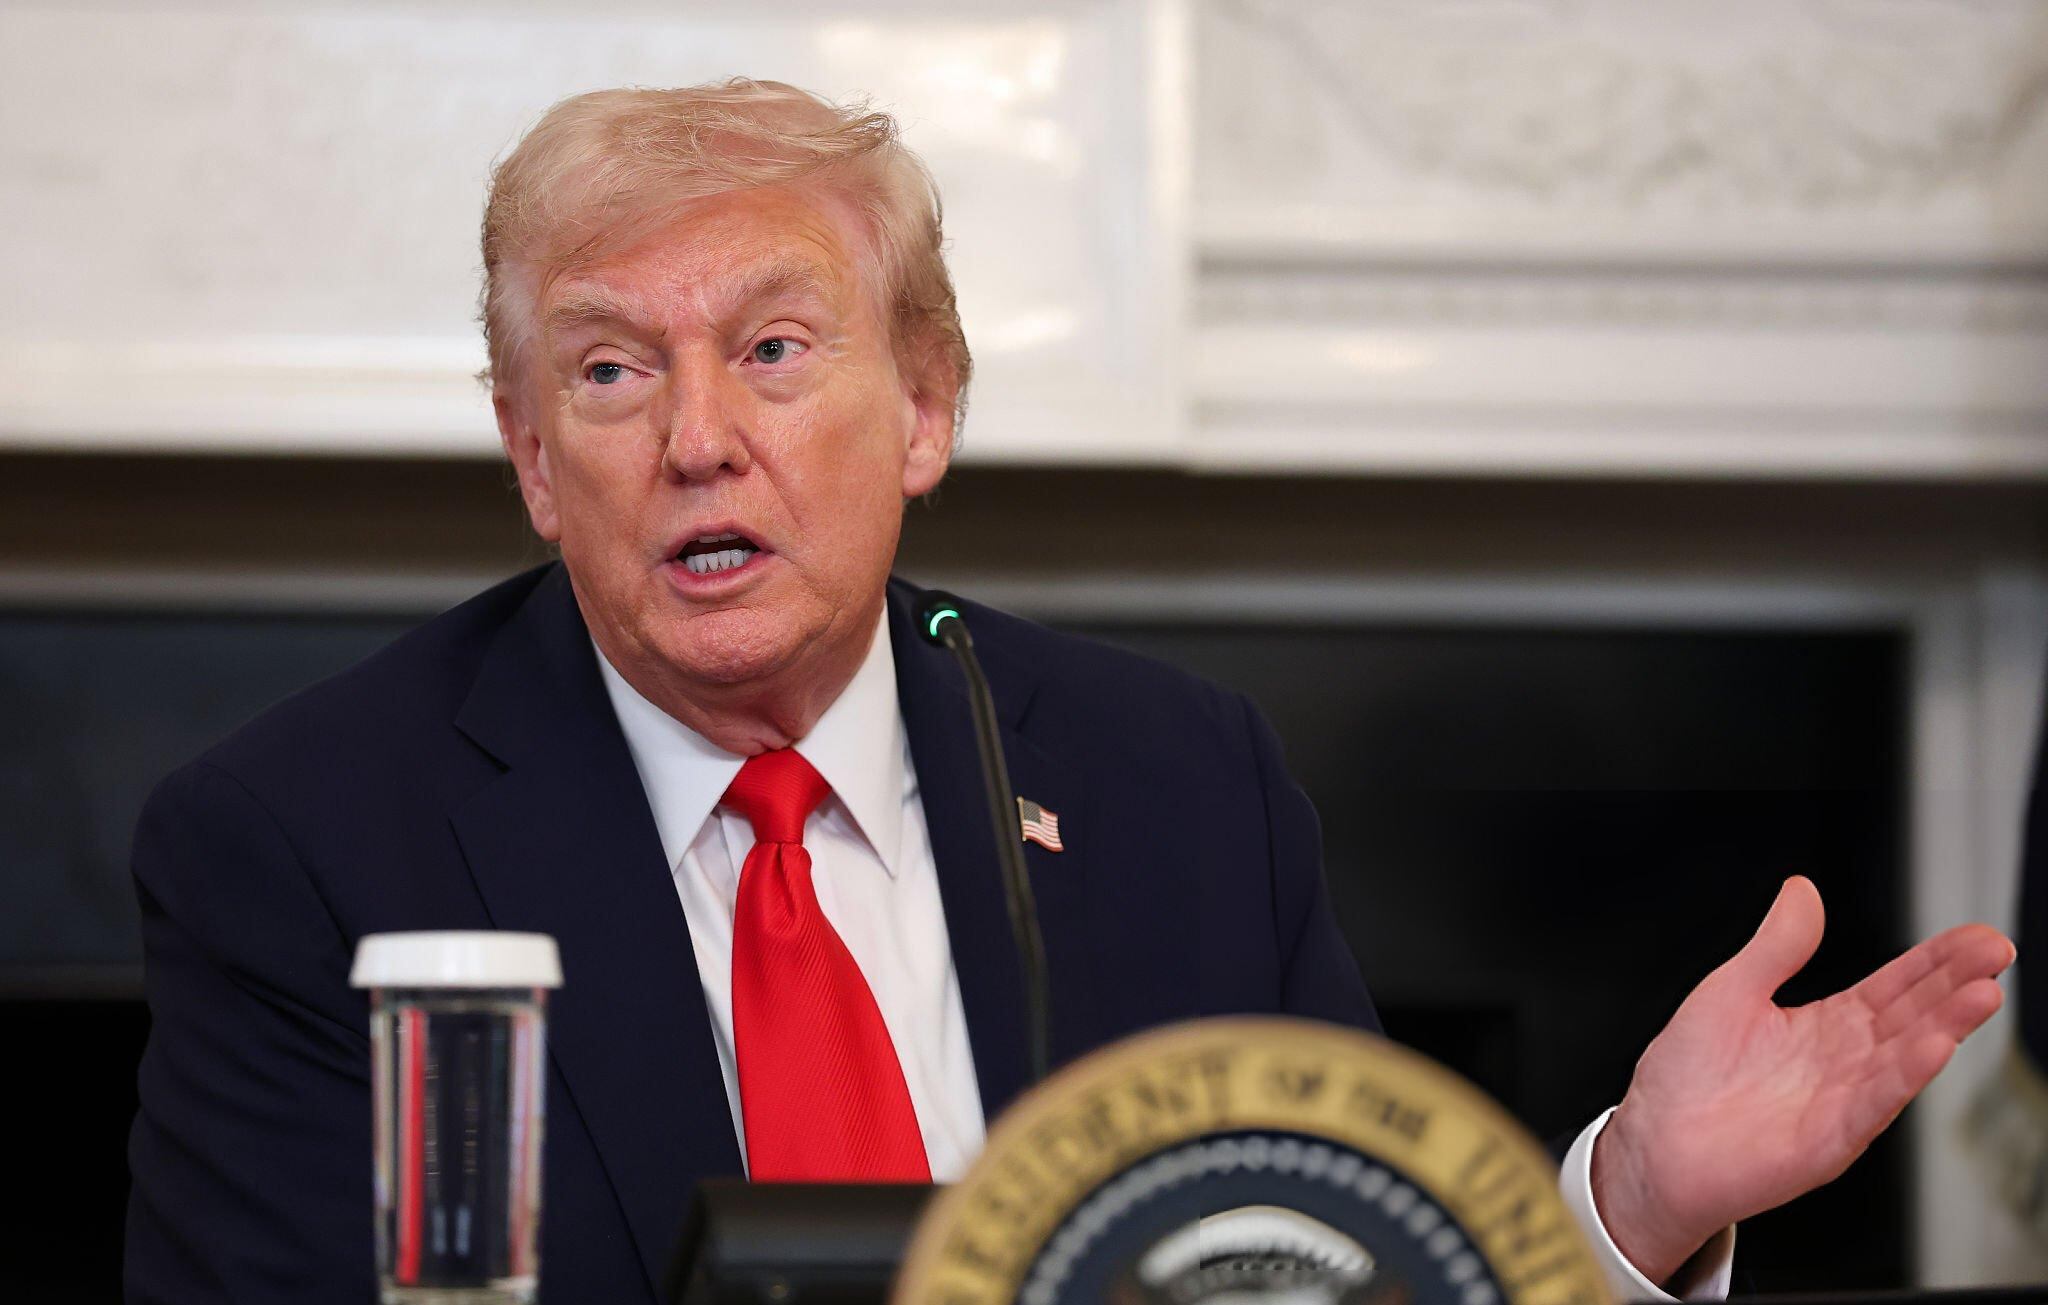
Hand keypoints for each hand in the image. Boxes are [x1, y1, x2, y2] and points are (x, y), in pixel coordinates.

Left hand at [1591, 875, 2012, 1284]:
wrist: (1654, 1145)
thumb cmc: (1688, 1076)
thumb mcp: (1732, 990)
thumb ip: (1775, 945)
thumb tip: (1802, 889)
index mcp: (1828, 1027)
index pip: (1896, 986)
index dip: (1937, 961)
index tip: (1976, 938)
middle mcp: (1844, 1064)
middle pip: (1913, 1017)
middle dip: (1956, 984)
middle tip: (1994, 952)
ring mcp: (1840, 1104)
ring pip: (1903, 1059)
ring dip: (1945, 1027)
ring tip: (1982, 993)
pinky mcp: (1823, 1143)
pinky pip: (1871, 1106)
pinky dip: (1902, 1077)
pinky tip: (1933, 1049)